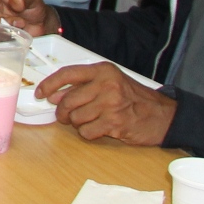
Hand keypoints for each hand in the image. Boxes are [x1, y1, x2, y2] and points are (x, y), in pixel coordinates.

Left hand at [35, 63, 176, 144]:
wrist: (163, 115)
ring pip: (75, 117)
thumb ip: (83, 86)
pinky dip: (88, 132)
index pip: (67, 74)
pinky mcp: (115, 123)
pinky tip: (99, 128)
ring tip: (90, 120)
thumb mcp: (110, 83)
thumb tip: (55, 95)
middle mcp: (106, 85)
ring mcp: (111, 104)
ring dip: (77, 123)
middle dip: (62, 112)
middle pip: (67, 100)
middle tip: (65, 116)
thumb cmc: (135, 99)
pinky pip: (86, 131)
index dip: (49, 84)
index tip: (41, 93)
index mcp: (103, 71)